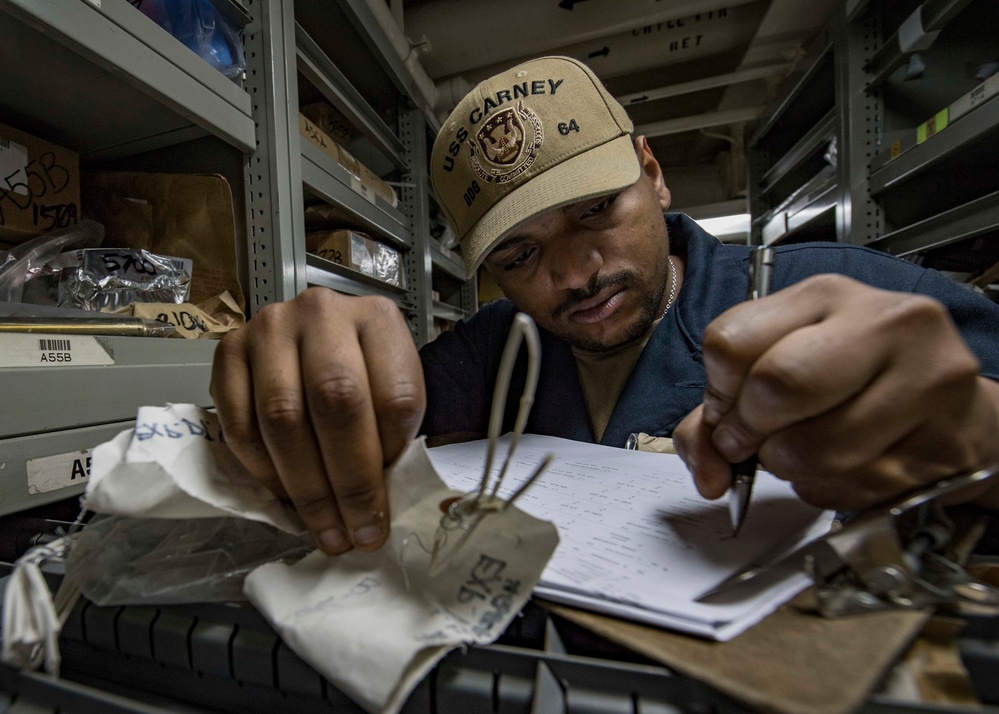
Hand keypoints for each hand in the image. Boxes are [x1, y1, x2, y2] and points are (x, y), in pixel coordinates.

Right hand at [210, 288, 425, 553]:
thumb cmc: (364, 373)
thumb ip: (393, 435)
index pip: (394, 394)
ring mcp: (270, 328)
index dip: (390, 457)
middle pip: (336, 402)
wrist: (318, 340)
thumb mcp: (395, 390)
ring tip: (324, 528)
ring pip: (282, 418)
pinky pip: (239, 423)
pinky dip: (263, 470)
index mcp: (379, 319)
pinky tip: (284, 493)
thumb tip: (376, 509)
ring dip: (304, 487)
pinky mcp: (228, 351)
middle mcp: (323, 312)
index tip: (386, 503)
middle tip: (355, 532)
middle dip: (347, 481)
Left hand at [672, 274, 998, 510]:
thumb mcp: (781, 368)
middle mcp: (884, 324)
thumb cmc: (858, 383)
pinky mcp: (945, 440)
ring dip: (791, 469)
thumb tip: (706, 468)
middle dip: (749, 431)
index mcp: (827, 295)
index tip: (726, 409)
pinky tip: (849, 466)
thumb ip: (719, 414)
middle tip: (753, 443)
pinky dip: (833, 489)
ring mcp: (925, 380)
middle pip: (777, 385)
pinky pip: (853, 486)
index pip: (733, 341)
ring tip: (805, 452)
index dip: (718, 392)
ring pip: (812, 450)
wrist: (951, 412)